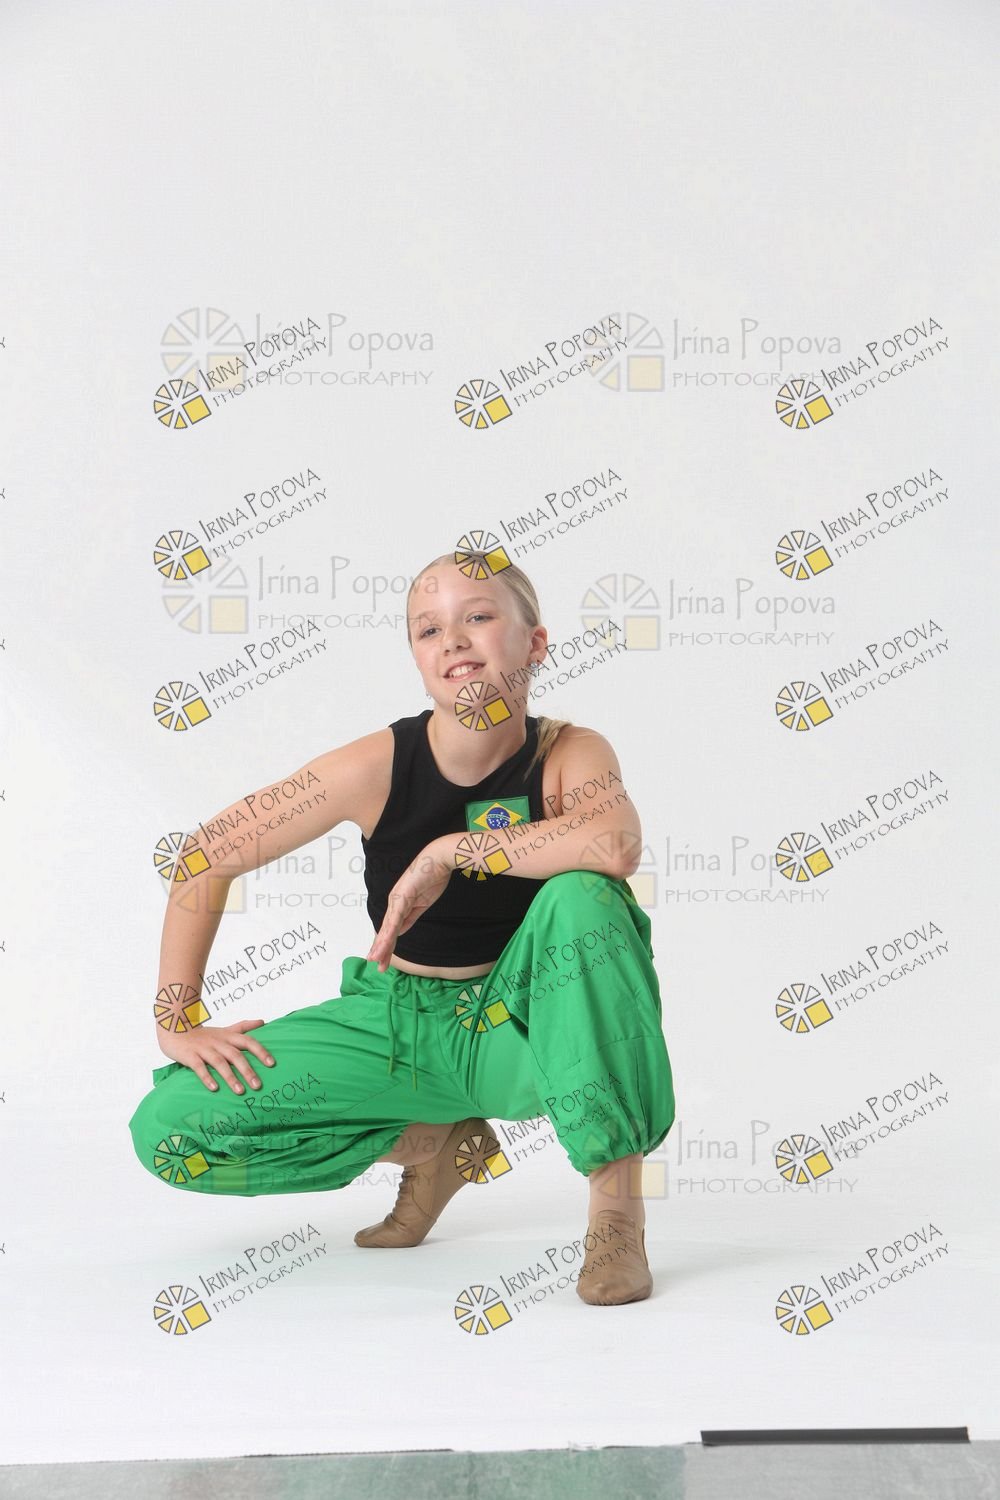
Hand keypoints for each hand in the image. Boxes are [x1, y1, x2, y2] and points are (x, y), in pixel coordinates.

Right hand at [157, 1018, 275, 1093]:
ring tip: (240, 1091)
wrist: (174, 1028)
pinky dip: (207, 1077)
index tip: (272, 1063)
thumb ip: (243, 1027)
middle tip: (258, 1086)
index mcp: (228, 1036)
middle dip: (247, 1070)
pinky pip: (199, 1067)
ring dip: (230, 1077)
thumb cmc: (203, 1034)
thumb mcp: (224, 1029)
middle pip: (236, 1055)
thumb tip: (263, 1021)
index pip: (248, 1041)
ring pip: (219, 1063)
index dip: (260, 1051)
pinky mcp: (190, 1056)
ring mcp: (203, 1049)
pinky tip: (214, 1088)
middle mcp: (218, 1042)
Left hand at [366, 839, 456, 971]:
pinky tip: (385, 944)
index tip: (383, 959)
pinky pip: (395, 919)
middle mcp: (395, 902)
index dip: (387, 945)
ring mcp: (397, 899)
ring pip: (388, 927)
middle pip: (386, 930)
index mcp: (400, 904)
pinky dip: (389, 933)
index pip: (391, 929)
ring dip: (382, 945)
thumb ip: (410, 917)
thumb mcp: (422, 903)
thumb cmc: (432, 876)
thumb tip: (400, 931)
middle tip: (377, 965)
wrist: (438, 859)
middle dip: (381, 949)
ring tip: (375, 959)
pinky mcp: (402, 897)